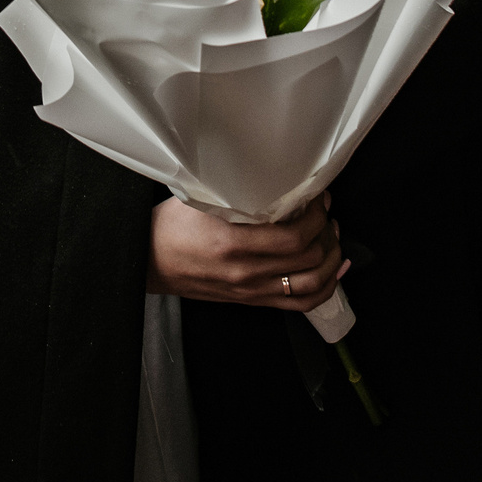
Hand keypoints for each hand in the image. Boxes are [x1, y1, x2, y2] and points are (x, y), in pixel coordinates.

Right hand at [147, 192, 347, 310]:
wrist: (149, 262)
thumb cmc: (170, 227)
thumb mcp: (198, 199)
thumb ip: (235, 192)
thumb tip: (274, 177)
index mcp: (231, 243)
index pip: (292, 237)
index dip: (316, 216)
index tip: (318, 199)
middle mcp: (246, 272)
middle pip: (308, 259)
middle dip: (326, 233)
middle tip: (326, 213)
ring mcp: (251, 291)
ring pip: (312, 285)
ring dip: (331, 260)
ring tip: (331, 238)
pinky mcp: (252, 301)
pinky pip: (300, 305)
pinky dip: (325, 289)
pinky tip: (333, 271)